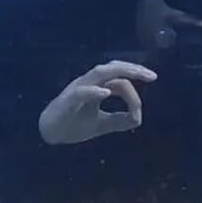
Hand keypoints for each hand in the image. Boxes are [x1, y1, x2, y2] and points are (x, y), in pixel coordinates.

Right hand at [38, 60, 156, 145]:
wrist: (50, 134)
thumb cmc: (74, 124)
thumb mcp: (102, 124)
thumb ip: (120, 120)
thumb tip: (138, 118)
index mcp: (97, 86)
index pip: (120, 79)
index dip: (133, 92)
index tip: (139, 110)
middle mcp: (89, 83)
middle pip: (112, 67)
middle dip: (133, 69)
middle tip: (151, 76)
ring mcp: (77, 89)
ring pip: (99, 72)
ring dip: (119, 72)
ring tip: (135, 74)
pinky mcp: (67, 101)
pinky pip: (81, 91)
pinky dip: (94, 91)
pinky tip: (106, 93)